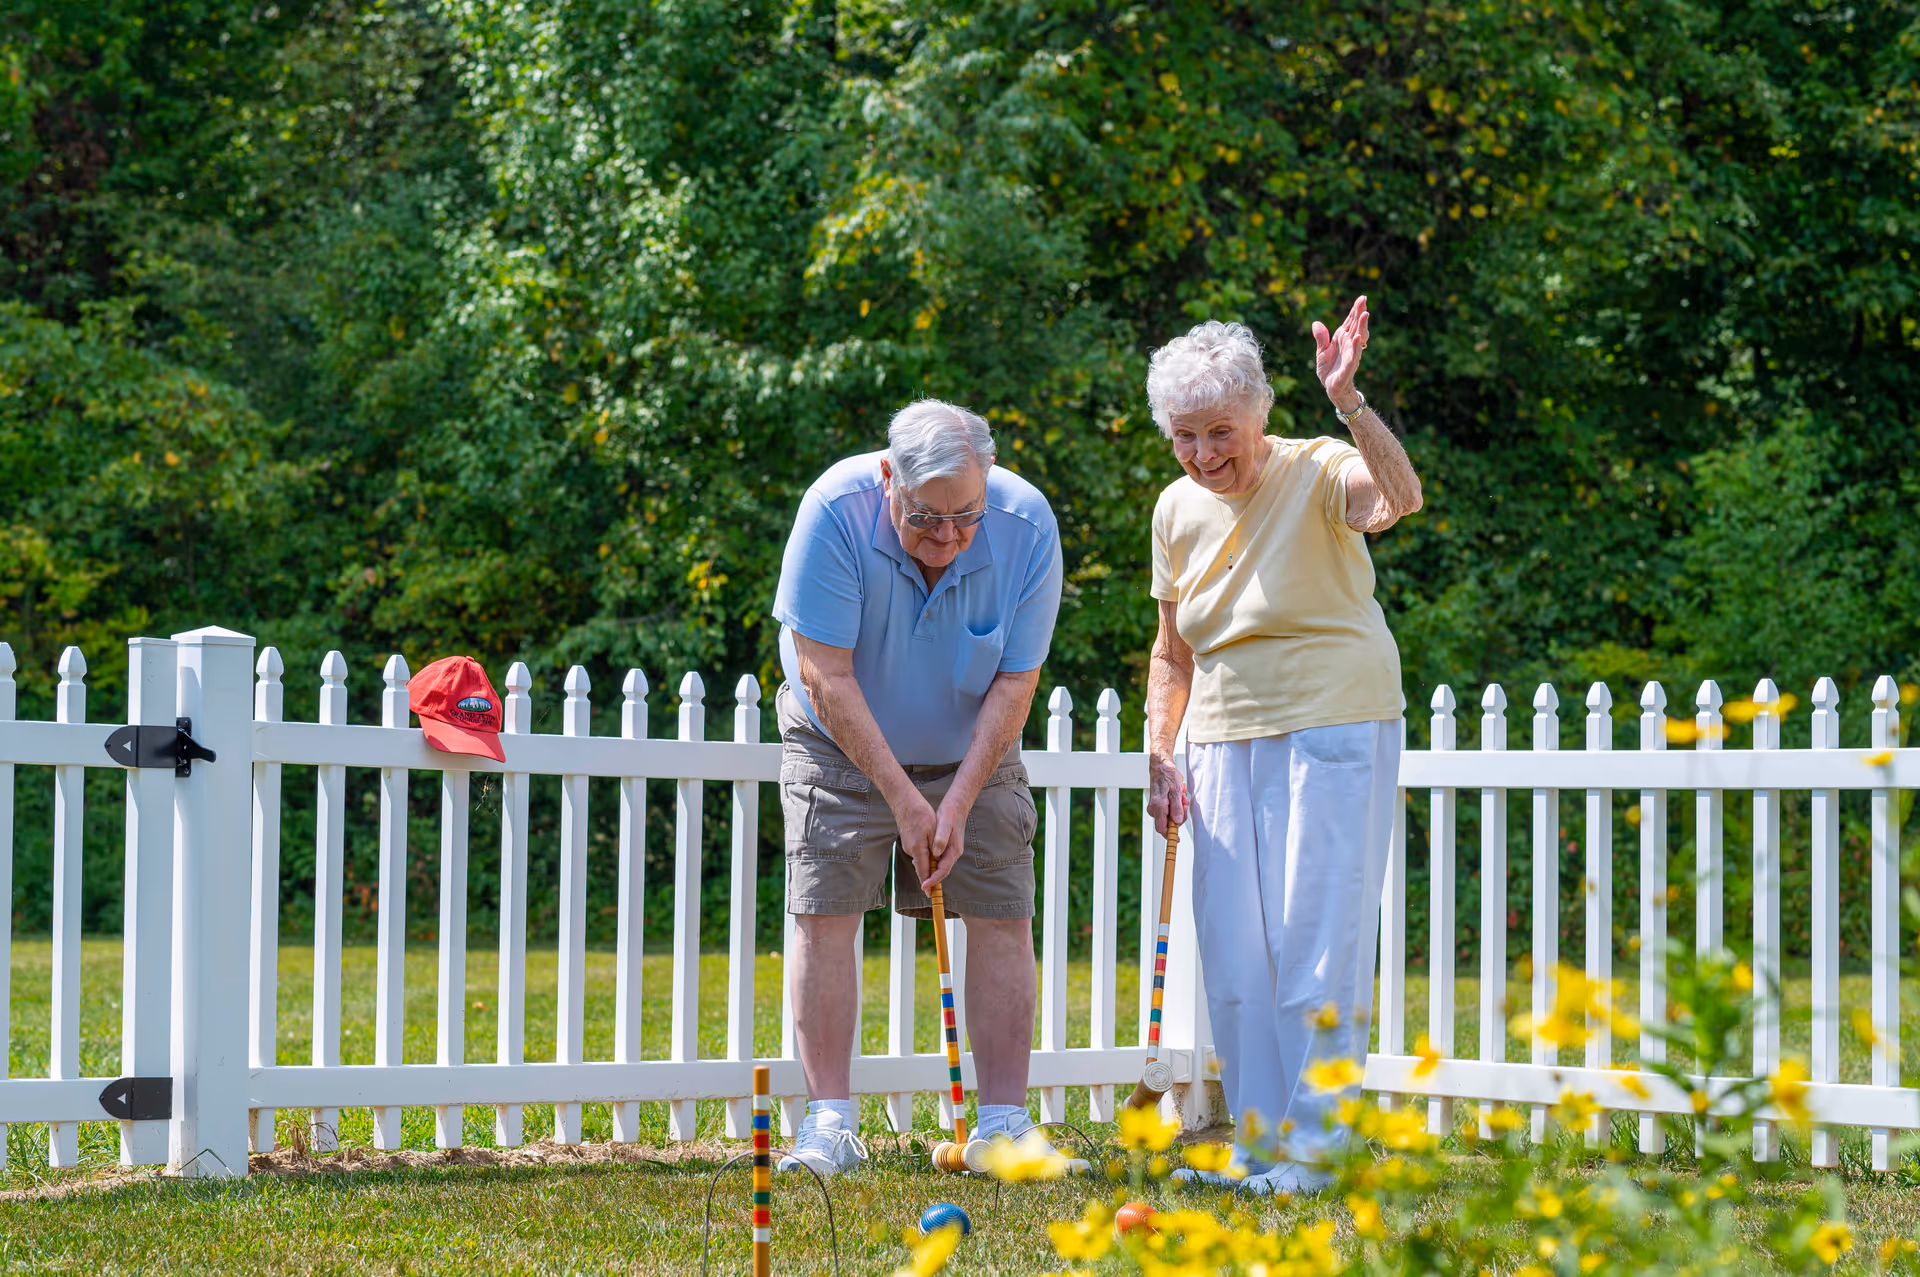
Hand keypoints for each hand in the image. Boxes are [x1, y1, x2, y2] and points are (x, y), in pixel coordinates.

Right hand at [892, 790, 939, 886]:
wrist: (904, 802)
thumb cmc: (921, 814)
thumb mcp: (932, 830)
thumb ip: (934, 847)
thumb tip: (935, 860)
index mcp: (918, 849)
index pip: (924, 871)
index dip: (928, 883)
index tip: (929, 895)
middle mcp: (911, 850)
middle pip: (922, 867)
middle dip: (929, 876)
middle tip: (934, 888)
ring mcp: (907, 845)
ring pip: (920, 858)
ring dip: (928, 864)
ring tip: (936, 869)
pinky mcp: (907, 840)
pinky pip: (918, 852)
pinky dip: (924, 855)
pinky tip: (930, 851)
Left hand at [925, 792, 973, 889]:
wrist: (957, 806)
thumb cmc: (950, 814)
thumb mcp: (944, 824)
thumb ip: (941, 838)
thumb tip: (936, 853)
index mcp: (954, 850)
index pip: (943, 870)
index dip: (933, 879)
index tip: (925, 886)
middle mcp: (953, 853)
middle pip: (942, 871)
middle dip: (933, 880)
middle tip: (923, 889)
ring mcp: (951, 850)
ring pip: (940, 866)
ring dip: (932, 874)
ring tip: (922, 880)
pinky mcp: (947, 846)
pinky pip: (939, 860)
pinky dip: (932, 865)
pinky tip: (923, 864)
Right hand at [1146, 754, 1188, 835]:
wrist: (1160, 766)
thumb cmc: (1167, 776)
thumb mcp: (1176, 792)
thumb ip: (1177, 808)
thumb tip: (1178, 821)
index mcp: (1158, 807)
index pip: (1162, 828)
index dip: (1170, 835)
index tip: (1177, 840)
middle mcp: (1154, 809)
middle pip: (1169, 822)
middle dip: (1179, 814)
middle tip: (1184, 802)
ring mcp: (1155, 806)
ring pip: (1170, 815)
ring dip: (1179, 807)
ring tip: (1180, 795)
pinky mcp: (1157, 803)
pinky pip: (1168, 809)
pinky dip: (1175, 803)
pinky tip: (1177, 794)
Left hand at [1312, 295, 1369, 413]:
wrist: (1331, 388)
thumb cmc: (1329, 369)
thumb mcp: (1321, 351)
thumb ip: (1321, 338)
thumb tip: (1316, 323)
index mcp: (1342, 338)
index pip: (1350, 321)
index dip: (1355, 310)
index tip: (1361, 298)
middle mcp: (1349, 344)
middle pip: (1356, 326)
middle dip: (1360, 313)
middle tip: (1364, 300)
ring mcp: (1351, 354)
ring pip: (1358, 337)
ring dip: (1362, 326)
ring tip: (1365, 314)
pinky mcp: (1349, 366)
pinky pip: (1353, 355)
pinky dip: (1355, 346)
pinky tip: (1356, 337)